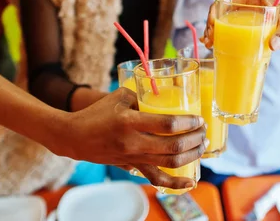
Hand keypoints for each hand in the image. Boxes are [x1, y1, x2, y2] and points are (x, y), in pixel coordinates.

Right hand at [54, 88, 206, 189]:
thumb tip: (167, 97)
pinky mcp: (132, 167)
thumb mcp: (120, 97)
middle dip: (195, 139)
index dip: (188, 122)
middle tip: (203, 131)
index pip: (167, 124)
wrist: (75, 136)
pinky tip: (190, 182)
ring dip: (191, 156)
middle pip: (173, 146)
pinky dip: (175, 183)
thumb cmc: (98, 113)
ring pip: (170, 163)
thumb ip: (144, 97)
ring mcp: (133, 157)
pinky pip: (156, 179)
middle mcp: (133, 142)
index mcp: (130, 122)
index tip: (198, 118)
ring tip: (201, 146)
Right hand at [201, 0, 279, 50]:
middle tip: (209, 39)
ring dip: (215, 32)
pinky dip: (224, 38)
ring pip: (226, 22)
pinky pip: (234, 32)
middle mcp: (250, 6)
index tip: (212, 25)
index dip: (215, 9)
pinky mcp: (253, 29)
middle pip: (223, 11)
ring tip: (209, 44)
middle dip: (212, 24)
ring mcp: (250, 18)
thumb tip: (273, 45)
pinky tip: (216, 47)